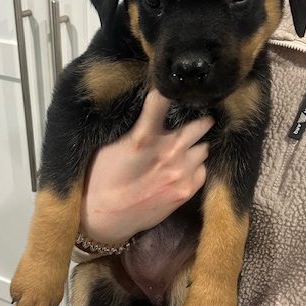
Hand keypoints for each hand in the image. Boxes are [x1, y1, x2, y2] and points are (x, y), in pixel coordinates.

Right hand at [80, 89, 213, 244]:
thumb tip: (155, 111)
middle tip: (197, 117)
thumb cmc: (100, 178)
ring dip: (197, 146)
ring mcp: (181, 173)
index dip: (170, 91)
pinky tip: (184, 169)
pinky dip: (196, 167)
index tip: (177, 86)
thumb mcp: (110, 145)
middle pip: (200, 125)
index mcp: (144, 137)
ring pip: (204, 149)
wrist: (104, 219)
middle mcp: (168, 152)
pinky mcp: (186, 192)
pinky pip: (203, 171)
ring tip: (186, 149)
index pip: (163, 101)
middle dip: (199, 120)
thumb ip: (137, 128)